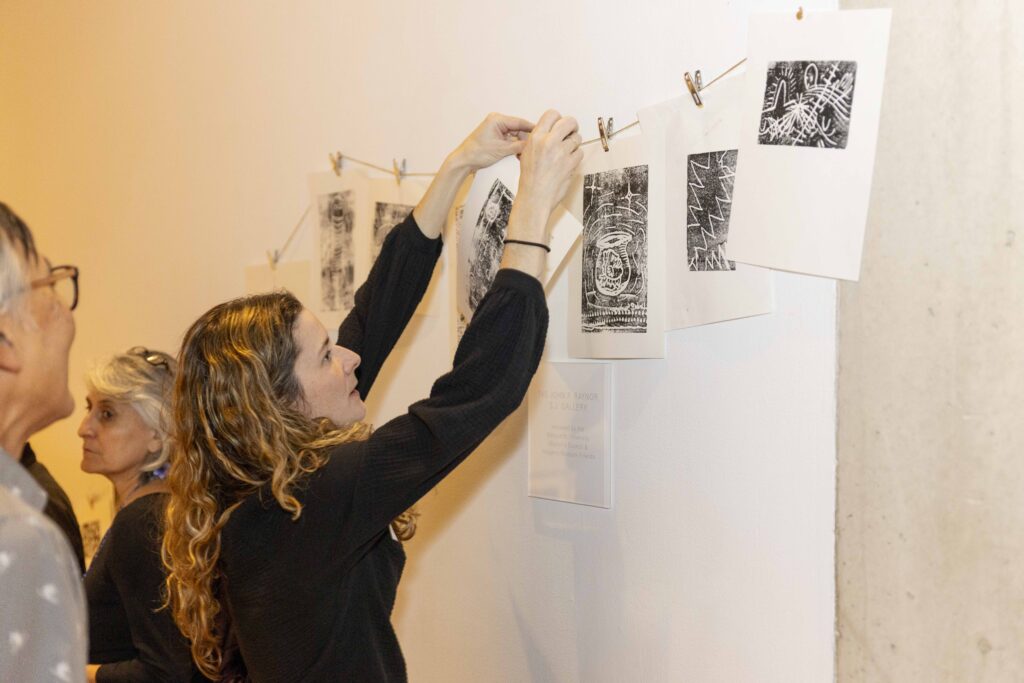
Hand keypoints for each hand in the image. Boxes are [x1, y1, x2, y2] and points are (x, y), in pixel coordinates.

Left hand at [448, 113, 533, 171]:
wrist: (463, 161)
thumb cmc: (476, 153)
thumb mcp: (501, 150)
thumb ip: (518, 146)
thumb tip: (532, 145)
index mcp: (497, 119)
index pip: (520, 122)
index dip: (532, 129)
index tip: (543, 133)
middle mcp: (497, 121)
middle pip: (518, 129)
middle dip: (526, 140)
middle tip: (534, 149)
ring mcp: (496, 129)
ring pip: (515, 136)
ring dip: (520, 145)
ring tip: (525, 155)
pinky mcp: (496, 137)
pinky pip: (509, 140)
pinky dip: (514, 147)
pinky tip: (519, 154)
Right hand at [513, 110, 582, 232]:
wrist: (535, 197)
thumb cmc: (530, 178)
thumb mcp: (527, 152)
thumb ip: (540, 138)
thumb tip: (553, 130)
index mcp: (536, 137)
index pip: (552, 114)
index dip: (558, 118)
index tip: (560, 124)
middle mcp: (549, 142)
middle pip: (569, 122)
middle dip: (572, 126)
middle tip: (571, 132)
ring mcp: (561, 153)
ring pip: (576, 138)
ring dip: (574, 144)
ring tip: (565, 153)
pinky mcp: (571, 163)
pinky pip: (580, 153)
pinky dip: (576, 157)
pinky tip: (568, 163)